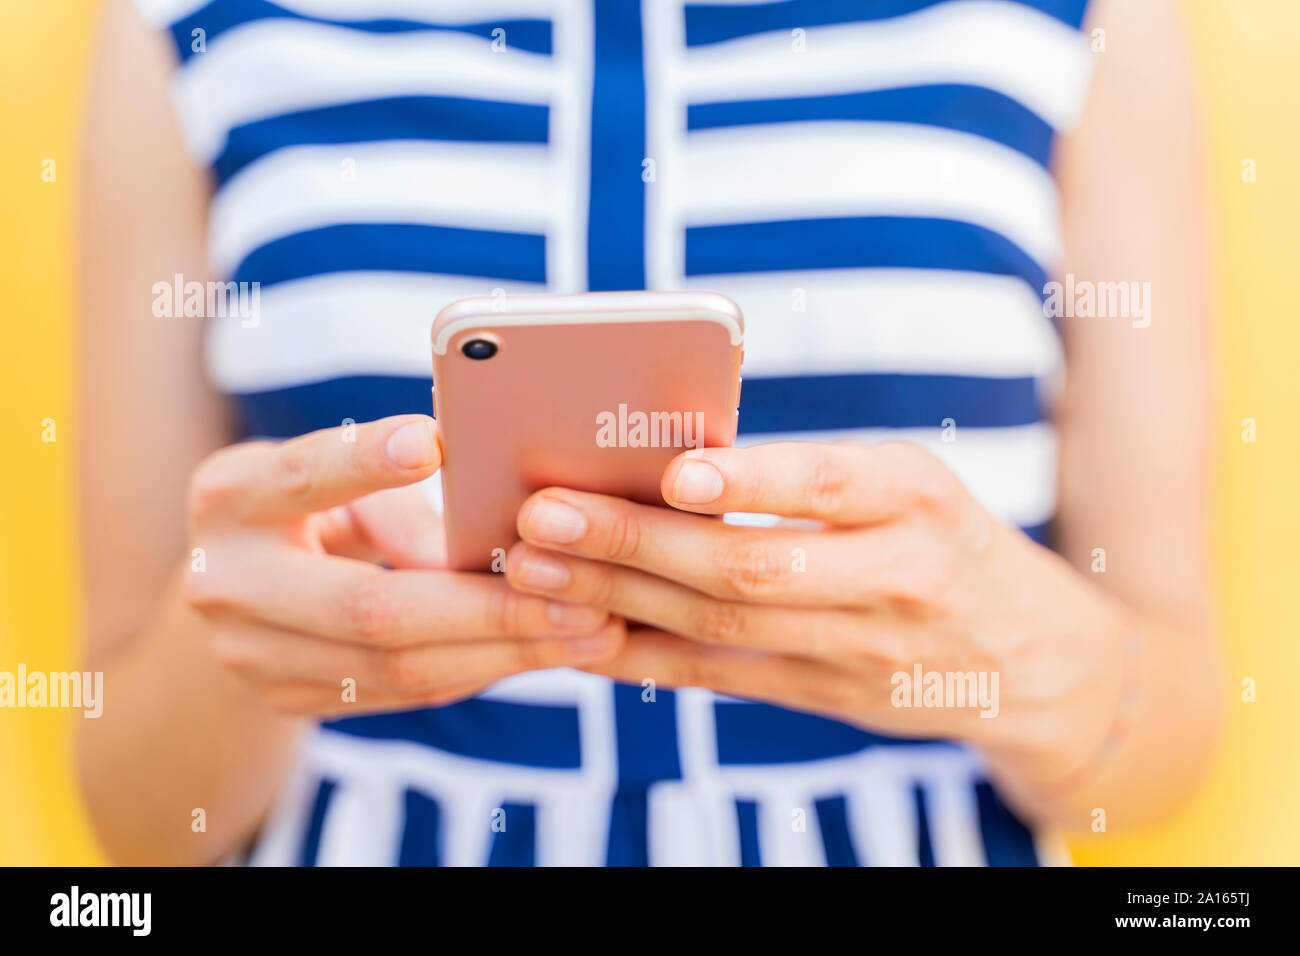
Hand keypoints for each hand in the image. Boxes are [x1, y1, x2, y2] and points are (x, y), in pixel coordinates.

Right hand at [183, 414, 622, 717]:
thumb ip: (390, 495)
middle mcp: (226, 582)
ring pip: (399, 667)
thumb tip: (486, 539)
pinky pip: (405, 693)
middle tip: (584, 597)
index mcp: (232, 497)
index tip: (433, 441)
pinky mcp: (288, 700)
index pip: (302, 476)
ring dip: (505, 652)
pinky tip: (544, 650)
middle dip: (490, 608)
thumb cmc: (304, 505)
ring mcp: (250, 657)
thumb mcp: (327, 478)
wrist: (227, 591)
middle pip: (372, 608)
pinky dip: (481, 669)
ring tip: (590, 631)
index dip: (365, 461)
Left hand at [505, 441, 1126, 783]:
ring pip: (725, 626)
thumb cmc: (946, 539)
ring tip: (536, 569)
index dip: (755, 478)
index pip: (834, 482)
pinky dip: (646, 656)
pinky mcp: (832, 697)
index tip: (675, 472)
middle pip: (754, 564)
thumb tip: (669, 460)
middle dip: (639, 542)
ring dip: (620, 599)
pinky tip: (580, 634)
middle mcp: (898, 572)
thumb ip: (816, 478)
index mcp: (917, 495)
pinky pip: (724, 677)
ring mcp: (864, 647)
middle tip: (547, 516)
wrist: (1029, 655)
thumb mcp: (911, 485)